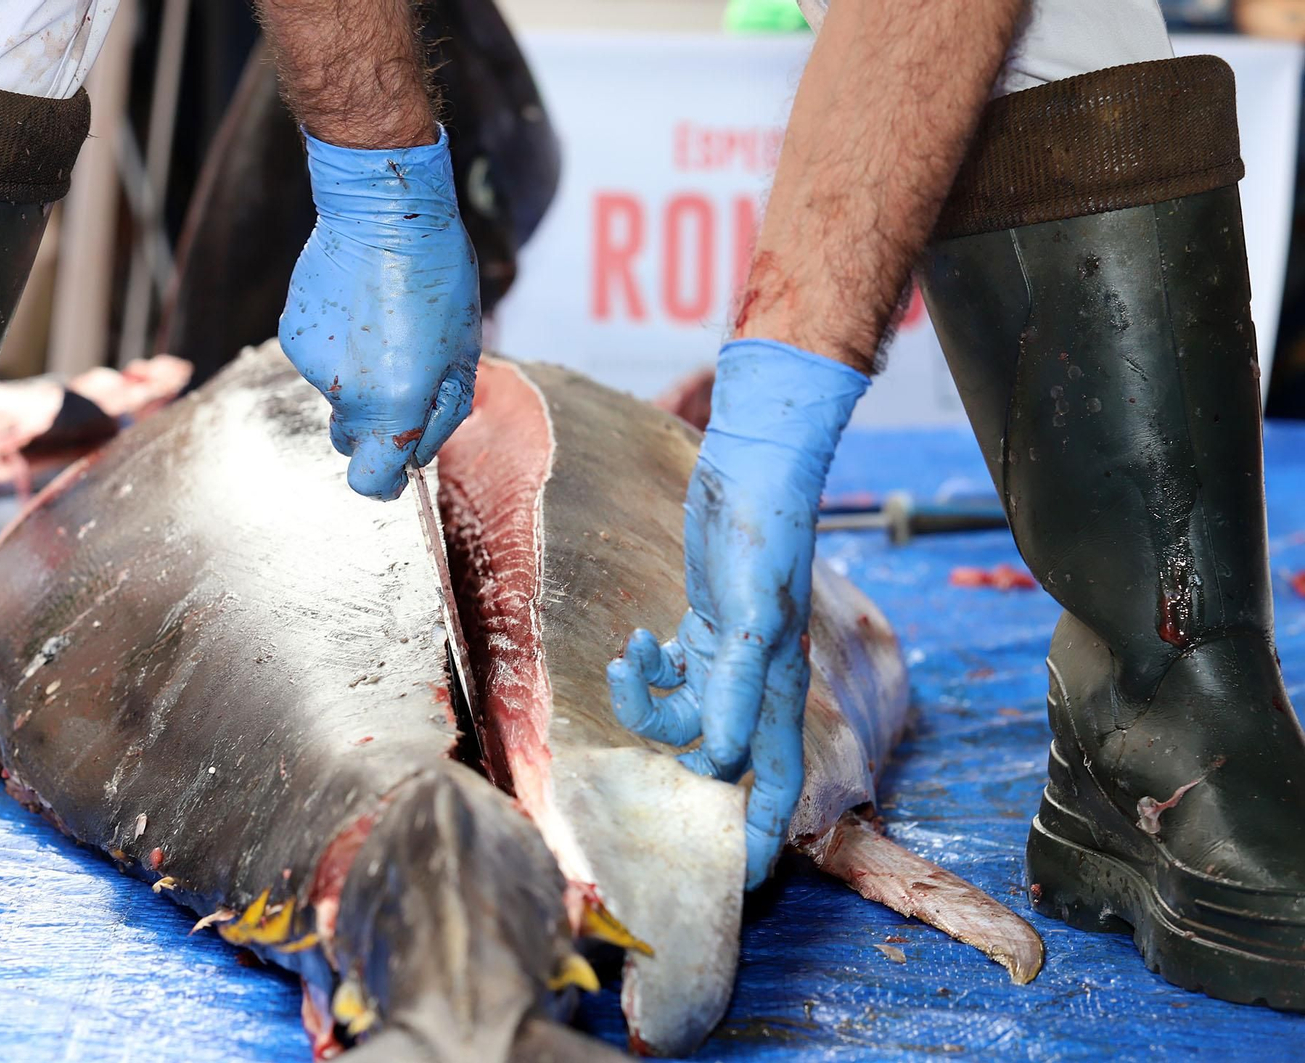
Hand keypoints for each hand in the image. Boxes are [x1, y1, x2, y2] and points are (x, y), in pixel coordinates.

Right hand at [279, 128, 480, 499]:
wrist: (380, 212)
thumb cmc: (435, 277)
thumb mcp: (463, 354)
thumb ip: (440, 414)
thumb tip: (417, 452)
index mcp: (394, 405)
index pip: (370, 482)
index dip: (385, 483)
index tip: (396, 473)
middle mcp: (348, 394)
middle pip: (352, 440)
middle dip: (376, 426)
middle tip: (403, 380)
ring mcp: (314, 366)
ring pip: (338, 395)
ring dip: (359, 378)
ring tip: (383, 327)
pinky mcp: (293, 336)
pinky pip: (319, 361)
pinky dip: (337, 349)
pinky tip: (358, 310)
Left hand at [606, 340, 867, 887]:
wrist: (752, 471)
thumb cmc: (763, 539)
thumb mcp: (749, 619)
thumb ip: (734, 690)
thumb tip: (717, 760)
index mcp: (779, 693)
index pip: (776, 786)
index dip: (763, 838)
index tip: (740, 883)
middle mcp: (755, 686)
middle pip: (715, 759)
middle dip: (674, 764)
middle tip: (634, 757)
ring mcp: (727, 659)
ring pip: (681, 716)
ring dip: (645, 700)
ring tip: (630, 658)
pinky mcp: (702, 629)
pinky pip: (668, 676)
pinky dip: (645, 669)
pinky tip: (638, 640)